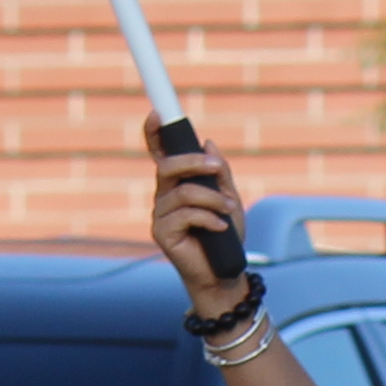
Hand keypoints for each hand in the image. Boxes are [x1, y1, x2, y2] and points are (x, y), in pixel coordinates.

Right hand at [146, 121, 256, 310]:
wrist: (224, 272)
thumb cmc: (224, 236)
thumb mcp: (229, 198)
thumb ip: (219, 173)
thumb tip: (208, 143)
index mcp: (177, 185)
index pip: (160, 155)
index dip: (155, 134)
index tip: (157, 113)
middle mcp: (164, 197)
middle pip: (167, 166)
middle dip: (193, 162)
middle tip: (216, 168)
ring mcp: (160, 215)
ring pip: (183, 193)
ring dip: (212, 199)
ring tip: (230, 210)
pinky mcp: (161, 234)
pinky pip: (185, 215)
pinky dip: (209, 217)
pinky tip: (219, 227)